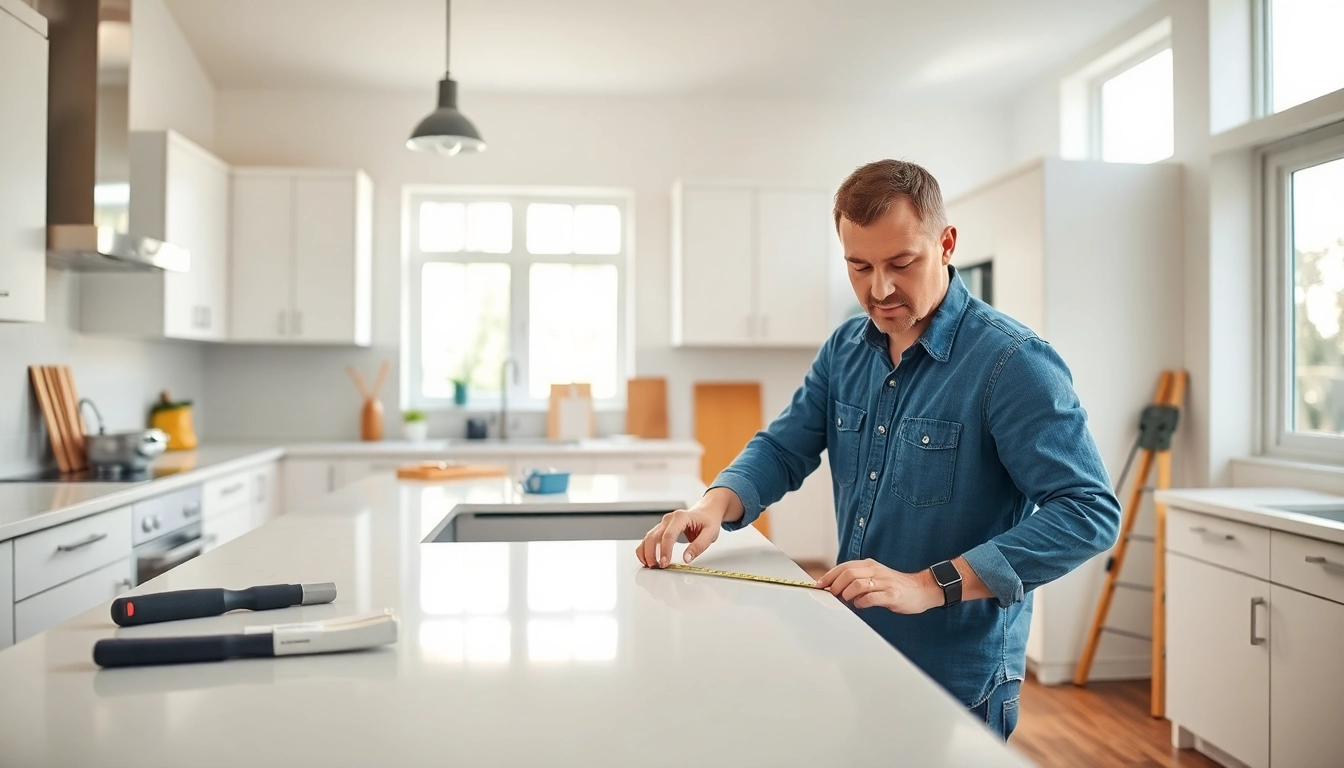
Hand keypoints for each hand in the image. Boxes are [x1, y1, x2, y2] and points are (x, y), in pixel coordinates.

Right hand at [635, 489, 738, 567]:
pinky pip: (648, 539)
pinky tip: (646, 559)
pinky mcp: (660, 529)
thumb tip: (686, 558)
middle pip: (654, 536)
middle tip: (656, 567)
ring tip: (650, 565)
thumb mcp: (710, 534)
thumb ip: (698, 546)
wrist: (706, 511)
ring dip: (646, 552)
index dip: (665, 550)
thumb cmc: (708, 521)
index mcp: (681, 517)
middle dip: (652, 553)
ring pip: (648, 537)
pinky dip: (644, 549)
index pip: (668, 535)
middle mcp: (669, 519)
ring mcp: (663, 523)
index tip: (664, 563)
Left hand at [815, 558, 942, 613]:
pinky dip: (861, 602)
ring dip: (846, 594)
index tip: (818, 585)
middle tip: (831, 595)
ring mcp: (884, 582)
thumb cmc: (895, 586)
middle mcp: (876, 571)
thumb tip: (835, 588)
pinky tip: (860, 605)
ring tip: (846, 600)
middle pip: (848, 573)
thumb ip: (858, 580)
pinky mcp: (891, 595)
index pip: (844, 566)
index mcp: (870, 565)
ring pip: (857, 584)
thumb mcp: (876, 577)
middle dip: (835, 585)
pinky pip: (871, 598)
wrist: (922, 589)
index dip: (829, 576)